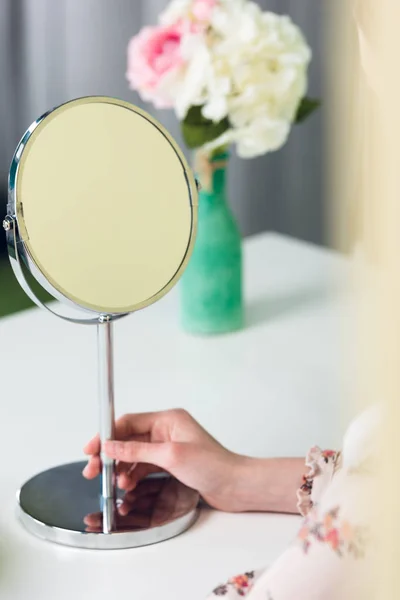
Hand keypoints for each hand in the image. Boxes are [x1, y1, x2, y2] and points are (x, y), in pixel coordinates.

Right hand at [83, 409, 244, 511]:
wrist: (235, 486)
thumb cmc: (214, 465)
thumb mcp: (171, 456)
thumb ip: (137, 450)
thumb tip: (111, 445)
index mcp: (168, 419)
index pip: (129, 422)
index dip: (107, 434)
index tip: (92, 449)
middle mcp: (167, 430)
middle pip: (128, 438)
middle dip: (110, 454)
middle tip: (94, 469)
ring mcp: (168, 447)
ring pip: (135, 454)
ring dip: (122, 468)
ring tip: (115, 482)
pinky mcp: (171, 463)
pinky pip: (144, 466)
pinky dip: (134, 475)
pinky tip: (128, 485)